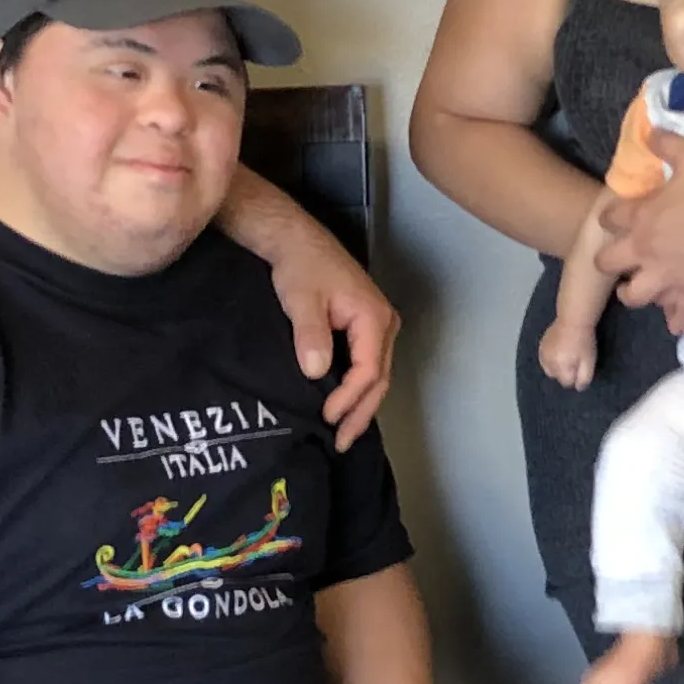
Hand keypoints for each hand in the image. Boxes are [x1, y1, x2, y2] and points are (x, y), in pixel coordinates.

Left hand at [268, 235, 398, 451]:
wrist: (297, 242)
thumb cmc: (301, 268)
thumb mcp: (302, 301)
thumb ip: (311, 336)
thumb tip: (316, 372)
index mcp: (374, 317)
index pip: (369, 370)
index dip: (349, 398)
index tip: (326, 416)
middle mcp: (385, 324)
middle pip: (380, 379)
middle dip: (361, 413)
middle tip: (341, 442)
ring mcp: (379, 326)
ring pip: (377, 375)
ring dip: (362, 404)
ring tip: (343, 433)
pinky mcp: (368, 328)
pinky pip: (369, 365)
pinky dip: (359, 389)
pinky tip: (345, 406)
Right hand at [539, 323, 597, 387]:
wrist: (573, 320)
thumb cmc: (584, 341)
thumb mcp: (590, 361)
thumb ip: (584, 378)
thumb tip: (578, 388)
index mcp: (561, 367)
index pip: (566, 383)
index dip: (575, 377)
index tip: (580, 368)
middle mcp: (548, 363)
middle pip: (556, 377)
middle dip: (565, 373)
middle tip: (574, 361)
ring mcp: (542, 354)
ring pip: (548, 370)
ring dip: (556, 367)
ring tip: (566, 356)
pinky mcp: (540, 346)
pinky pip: (543, 360)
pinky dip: (550, 360)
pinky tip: (558, 353)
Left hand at [593, 136, 683, 335]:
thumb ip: (667, 144)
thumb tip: (652, 131)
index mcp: (640, 217)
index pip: (609, 218)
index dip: (610, 217)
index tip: (616, 217)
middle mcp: (644, 251)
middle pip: (607, 263)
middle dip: (609, 262)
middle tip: (619, 260)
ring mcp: (665, 276)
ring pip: (634, 296)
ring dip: (634, 293)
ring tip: (640, 289)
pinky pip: (679, 315)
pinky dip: (678, 320)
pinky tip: (679, 323)